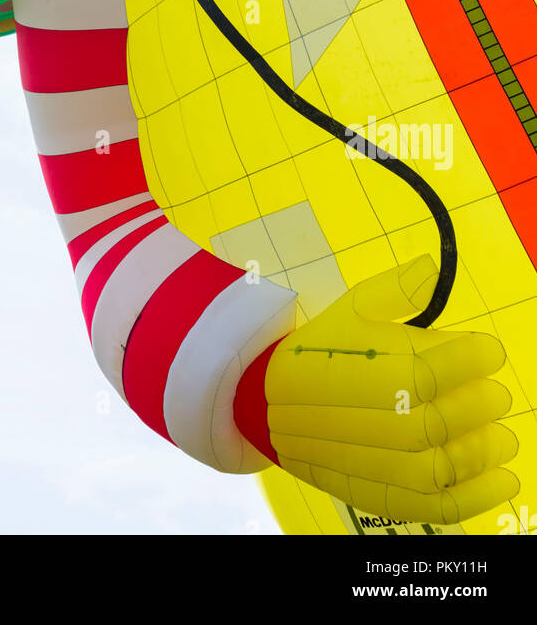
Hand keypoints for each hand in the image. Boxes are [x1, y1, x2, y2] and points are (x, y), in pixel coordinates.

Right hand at [265, 255, 518, 524]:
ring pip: (436, 466)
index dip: (468, 359)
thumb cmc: (322, 349)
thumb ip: (395, 291)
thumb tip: (431, 267)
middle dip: (477, 406)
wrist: (271, 402)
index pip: (426, 369)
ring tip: (503, 439)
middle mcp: (363, 418)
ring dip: (480, 455)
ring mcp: (370, 462)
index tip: (491, 351)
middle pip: (436, 420)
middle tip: (498, 395)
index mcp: (360, 368)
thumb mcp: (351, 309)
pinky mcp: (377, 494)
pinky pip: (430, 506)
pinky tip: (502, 483)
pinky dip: (473, 499)